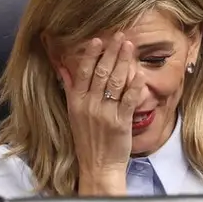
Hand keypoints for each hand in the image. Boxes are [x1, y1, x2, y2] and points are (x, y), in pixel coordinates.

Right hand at [58, 33, 146, 195]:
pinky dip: (134, 86)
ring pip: (115, 82)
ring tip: (130, 46)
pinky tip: (139, 73)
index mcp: (76, 102)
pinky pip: (129, 100)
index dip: (91, 55)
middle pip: (101, 73)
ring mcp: (105, 113)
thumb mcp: (73, 113)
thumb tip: (62, 68)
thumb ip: (70, 88)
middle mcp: (89, 105)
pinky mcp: (121, 123)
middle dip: (111, 52)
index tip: (98, 40)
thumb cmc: (86, 139)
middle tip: (120, 36)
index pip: (82, 72)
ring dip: (124, 62)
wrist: (97, 165)